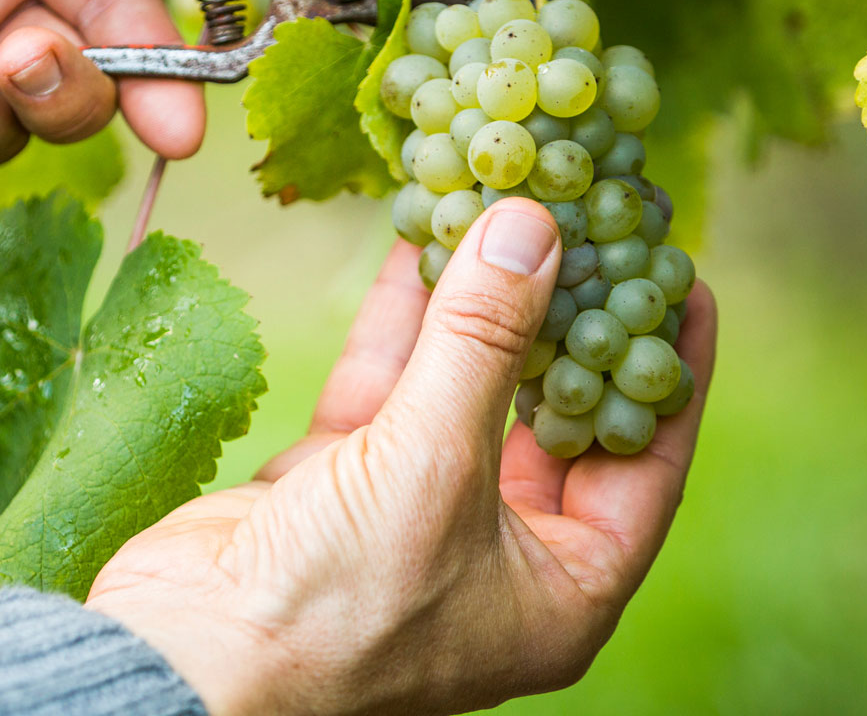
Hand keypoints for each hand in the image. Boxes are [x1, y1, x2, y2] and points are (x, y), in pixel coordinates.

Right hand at [86, 198, 718, 715]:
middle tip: (590, 224)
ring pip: (461, 388)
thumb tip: (534, 226)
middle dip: (563, 317)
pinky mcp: (336, 485)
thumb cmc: (338, 602)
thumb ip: (485, 339)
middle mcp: (496, 554)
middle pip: (550, 413)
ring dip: (475, 303)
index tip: (680, 277)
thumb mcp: (435, 463)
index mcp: (561, 587)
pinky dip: (398, 320)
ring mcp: (412, 515)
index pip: (644, 461)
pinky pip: (384, 388)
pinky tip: (417, 241)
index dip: (665, 366)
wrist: (185, 657)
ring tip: (504, 208)